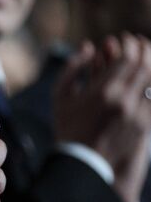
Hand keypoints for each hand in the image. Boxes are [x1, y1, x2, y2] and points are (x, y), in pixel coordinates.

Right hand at [54, 34, 150, 201]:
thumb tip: (89, 47)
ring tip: (146, 58)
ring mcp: (137, 115)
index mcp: (102, 93)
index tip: (124, 39)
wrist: (81, 163)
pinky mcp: (144, 126)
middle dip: (144, 49)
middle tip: (139, 43)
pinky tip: (147, 79)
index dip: (129, 44)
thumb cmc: (67, 127)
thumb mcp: (60, 96)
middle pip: (145, 66)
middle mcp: (123, 102)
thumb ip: (72, 67)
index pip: (127, 58)